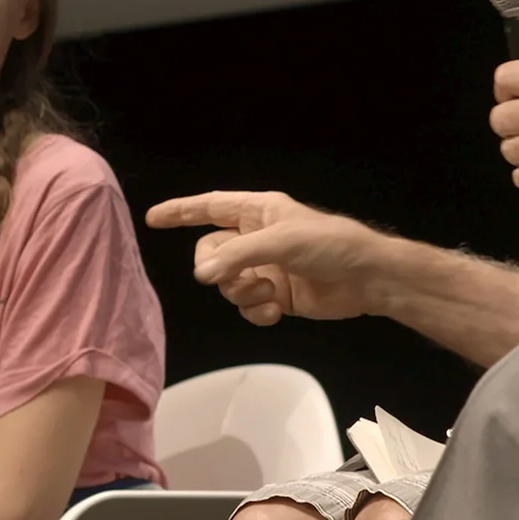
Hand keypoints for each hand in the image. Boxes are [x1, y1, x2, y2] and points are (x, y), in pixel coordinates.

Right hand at [145, 191, 385, 323]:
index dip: (181, 211)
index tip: (152, 218)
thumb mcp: (282, 241)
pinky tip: (277, 311)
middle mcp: (256, 238)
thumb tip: (202, 277)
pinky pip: (247, 306)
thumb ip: (238, 255)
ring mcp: (265, 269)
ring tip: (270, 292)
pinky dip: (257, 311)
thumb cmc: (328, 244)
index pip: (210, 208)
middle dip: (220, 270)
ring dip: (244, 292)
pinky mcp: (276, 296)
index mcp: (258, 212)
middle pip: (210, 253)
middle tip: (239, 276)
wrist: (366, 279)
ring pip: (227, 284)